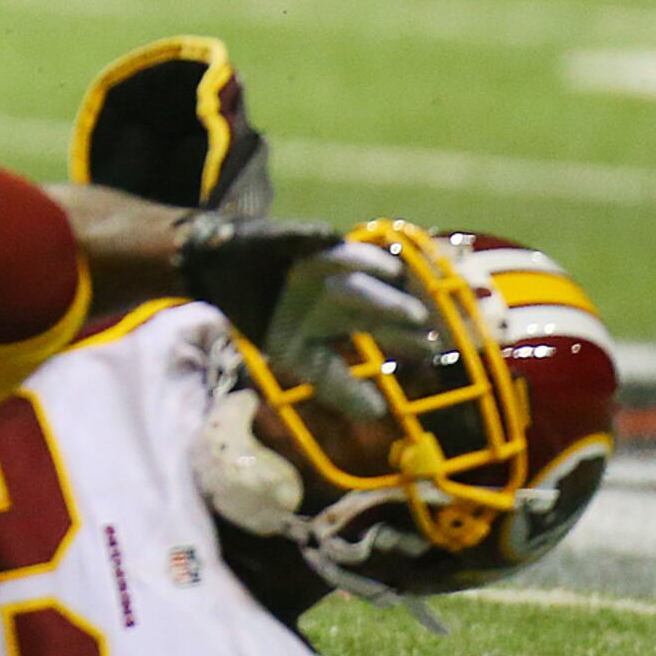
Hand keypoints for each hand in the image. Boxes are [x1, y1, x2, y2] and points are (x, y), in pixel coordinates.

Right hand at [178, 216, 432, 423]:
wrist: (223, 273)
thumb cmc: (262, 313)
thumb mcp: (298, 356)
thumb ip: (337, 384)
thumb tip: (377, 413)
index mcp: (343, 314)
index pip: (383, 326)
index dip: (406, 338)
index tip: (432, 351)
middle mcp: (342, 288)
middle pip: (379, 301)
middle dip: (399, 312)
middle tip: (422, 324)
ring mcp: (329, 264)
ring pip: (361, 275)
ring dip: (381, 284)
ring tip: (400, 292)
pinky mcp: (311, 242)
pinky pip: (330, 247)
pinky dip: (345, 253)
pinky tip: (360, 259)